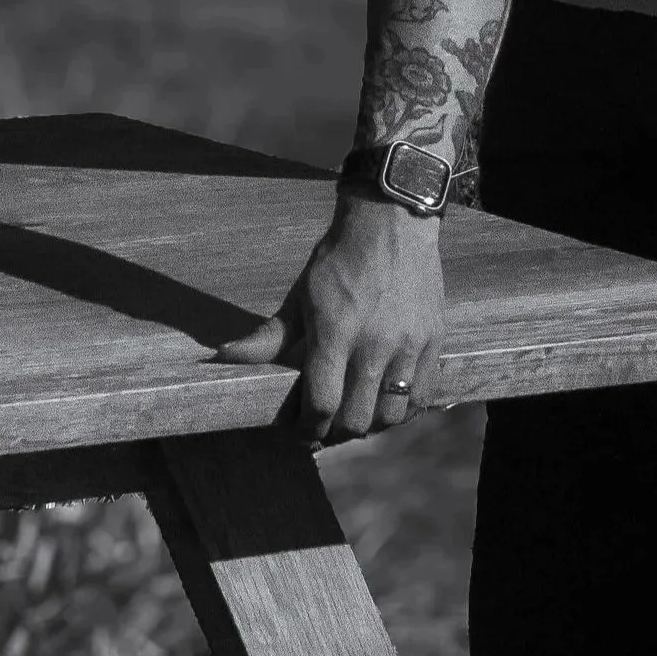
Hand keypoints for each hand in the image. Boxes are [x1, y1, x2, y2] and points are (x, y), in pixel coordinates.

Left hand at [217, 191, 444, 442]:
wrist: (390, 223)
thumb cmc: (339, 259)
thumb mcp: (300, 296)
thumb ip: (268, 336)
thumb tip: (223, 357)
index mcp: (334, 334)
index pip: (321, 405)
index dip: (307, 429)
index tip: (301, 432)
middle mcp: (374, 345)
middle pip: (356, 419)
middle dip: (335, 431)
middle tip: (325, 426)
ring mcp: (408, 345)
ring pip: (391, 414)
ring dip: (370, 424)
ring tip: (357, 415)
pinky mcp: (433, 340)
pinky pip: (423, 396)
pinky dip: (404, 410)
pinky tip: (388, 402)